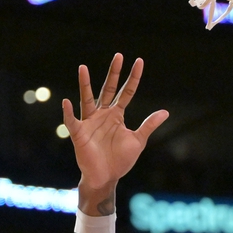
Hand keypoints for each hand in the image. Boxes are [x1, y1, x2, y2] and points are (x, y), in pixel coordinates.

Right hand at [62, 54, 168, 196]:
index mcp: (117, 115)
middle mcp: (103, 114)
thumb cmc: (120, 160)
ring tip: (83, 68)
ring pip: (87, 99)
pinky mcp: (79, 134)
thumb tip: (165, 112)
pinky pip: (72, 121)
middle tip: (119, 56)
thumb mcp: (138, 140)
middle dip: (114, 73)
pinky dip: (68, 113)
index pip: (127, 92)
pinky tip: (67, 102)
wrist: (106, 177)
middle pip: (108, 89)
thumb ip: (149, 125)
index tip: (139, 62)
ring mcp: (90, 122)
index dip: (133, 78)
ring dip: (85, 84)